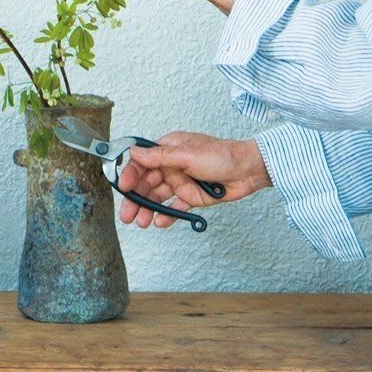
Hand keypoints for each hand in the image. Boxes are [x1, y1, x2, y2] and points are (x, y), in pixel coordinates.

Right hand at [115, 132, 269, 229]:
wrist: (248, 171)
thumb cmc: (221, 155)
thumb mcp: (188, 154)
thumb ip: (160, 156)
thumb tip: (134, 152)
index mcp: (168, 149)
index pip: (142, 162)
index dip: (130, 175)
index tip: (123, 188)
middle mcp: (171, 165)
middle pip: (147, 183)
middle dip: (136, 199)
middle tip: (128, 216)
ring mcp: (181, 181)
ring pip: (158, 197)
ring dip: (148, 209)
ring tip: (142, 223)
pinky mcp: (191, 196)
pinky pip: (174, 207)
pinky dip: (166, 215)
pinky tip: (159, 222)